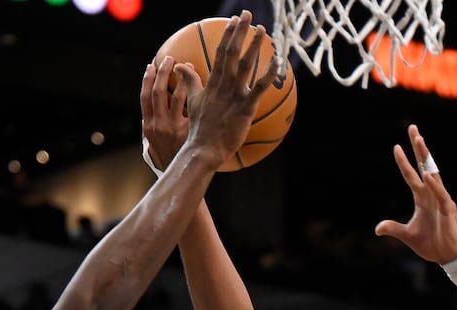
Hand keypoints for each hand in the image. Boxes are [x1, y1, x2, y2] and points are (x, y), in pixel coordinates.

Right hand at [141, 56, 198, 170]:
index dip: (147, 79)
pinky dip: (198, 94)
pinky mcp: (190, 131)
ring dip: (184, 80)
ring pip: (178, 97)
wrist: (180, 175)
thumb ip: (151, 125)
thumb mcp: (153, 143)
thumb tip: (148, 109)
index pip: (144, 97)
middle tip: (170, 58)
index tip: (151, 65)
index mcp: (148, 125)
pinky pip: (194, 108)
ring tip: (190, 66)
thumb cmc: (166, 157)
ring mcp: (175, 127)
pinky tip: (205, 86)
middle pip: (159, 91)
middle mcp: (159, 124)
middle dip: (163, 72)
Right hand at [183, 12, 281, 164]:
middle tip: (247, 14)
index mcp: (212, 82)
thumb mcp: (192, 100)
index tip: (234, 20)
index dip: (228, 34)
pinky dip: (269, 74)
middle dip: (240, 31)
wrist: (204, 149)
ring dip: (254, 45)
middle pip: (232, 52)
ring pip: (246, 65)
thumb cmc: (200, 128)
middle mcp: (224, 84)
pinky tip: (278, 61)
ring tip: (261, 30)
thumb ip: (190, 81)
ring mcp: (235, 95)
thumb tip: (179, 65)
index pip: (221, 52)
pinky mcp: (246, 107)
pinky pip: (260, 88)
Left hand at [375, 124, 456, 263]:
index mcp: (421, 198)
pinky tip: (427, 174)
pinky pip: (440, 194)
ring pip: (433, 173)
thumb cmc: (430, 244)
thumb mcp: (407, 235)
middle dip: (418, 148)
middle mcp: (431, 194)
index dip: (404, 161)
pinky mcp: (448, 209)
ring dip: (426, 158)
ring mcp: (440, 199)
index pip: (411, 175)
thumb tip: (377, 228)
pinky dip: (434, 185)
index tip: (396, 147)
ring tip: (420, 141)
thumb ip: (393, 228)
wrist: (447, 256)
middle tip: (413, 129)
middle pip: (424, 165)